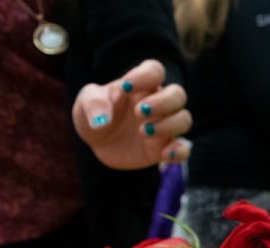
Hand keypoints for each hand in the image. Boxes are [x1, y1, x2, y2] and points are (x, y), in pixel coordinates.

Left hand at [72, 60, 191, 170]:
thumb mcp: (85, 104)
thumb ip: (93, 103)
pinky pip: (183, 149)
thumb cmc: (96, 115)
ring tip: (144, 131)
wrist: (98, 144)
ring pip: (184, 119)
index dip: (146, 75)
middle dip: (163, 102)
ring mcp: (163, 127)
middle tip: (139, 112)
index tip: (125, 87)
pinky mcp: (163, 148)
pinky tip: (164, 154)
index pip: (155, 70)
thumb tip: (103, 118)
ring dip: (168, 125)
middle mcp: (158, 104)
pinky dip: (179, 151)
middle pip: (178, 94)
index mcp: (140, 86)